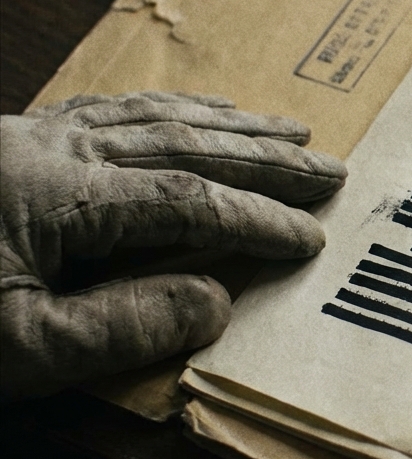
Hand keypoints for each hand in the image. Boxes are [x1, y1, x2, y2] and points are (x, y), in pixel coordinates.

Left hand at [0, 92, 346, 399]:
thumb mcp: (20, 350)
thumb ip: (120, 327)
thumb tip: (216, 303)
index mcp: (57, 196)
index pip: (184, 201)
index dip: (255, 219)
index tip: (311, 239)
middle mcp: (52, 150)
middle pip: (182, 145)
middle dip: (266, 161)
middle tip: (333, 172)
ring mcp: (33, 137)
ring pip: (154, 119)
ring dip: (232, 129)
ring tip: (293, 133)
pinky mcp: (17, 141)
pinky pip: (113, 109)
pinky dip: (171, 108)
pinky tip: (205, 109)